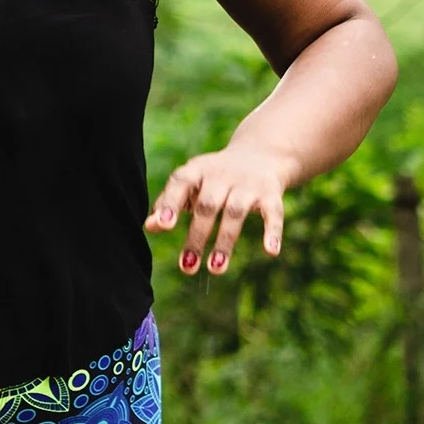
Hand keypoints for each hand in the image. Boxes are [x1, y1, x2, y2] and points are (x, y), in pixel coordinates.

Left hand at [144, 146, 300, 276]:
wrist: (260, 155)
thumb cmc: (213, 178)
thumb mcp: (190, 185)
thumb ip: (169, 203)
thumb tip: (150, 226)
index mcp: (196, 170)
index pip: (180, 183)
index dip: (171, 203)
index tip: (165, 226)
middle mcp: (221, 175)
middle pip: (207, 206)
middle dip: (197, 236)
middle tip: (187, 267)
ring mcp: (247, 183)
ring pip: (235, 212)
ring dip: (225, 241)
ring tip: (215, 268)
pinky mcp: (271, 193)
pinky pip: (273, 212)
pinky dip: (272, 231)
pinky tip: (270, 251)